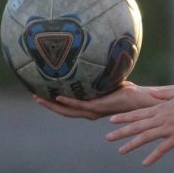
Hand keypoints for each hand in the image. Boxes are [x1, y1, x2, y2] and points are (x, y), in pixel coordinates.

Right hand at [32, 81, 153, 119]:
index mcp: (91, 107)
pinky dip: (66, 102)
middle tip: (34, 97)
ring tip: (38, 97)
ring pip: (66, 110)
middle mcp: (90, 112)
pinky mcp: (97, 107)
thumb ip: (101, 75)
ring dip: (52, 105)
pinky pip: (78, 105)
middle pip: (63, 111)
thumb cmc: (129, 90)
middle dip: (48, 105)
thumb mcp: (110, 81)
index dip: (55, 103)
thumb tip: (97, 60)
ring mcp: (92, 110)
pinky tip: (56, 96)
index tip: (44, 95)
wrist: (139, 99)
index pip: (69, 107)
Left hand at [105, 86, 173, 165]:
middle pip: (137, 126)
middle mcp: (161, 118)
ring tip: (120, 151)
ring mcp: (168, 128)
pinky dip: (152, 157)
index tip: (111, 120)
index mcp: (161, 108)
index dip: (124, 117)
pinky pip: (162, 149)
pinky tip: (144, 163)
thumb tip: (152, 92)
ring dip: (131, 144)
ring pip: (145, 137)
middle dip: (121, 131)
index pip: (138, 113)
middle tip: (107, 137)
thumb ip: (163, 94)